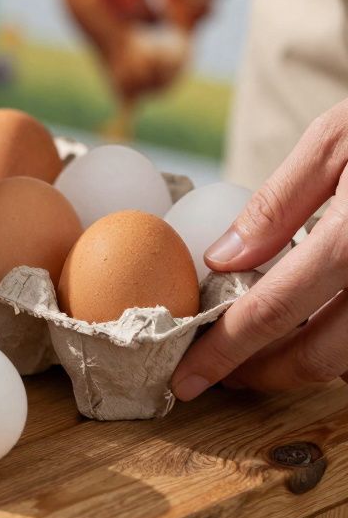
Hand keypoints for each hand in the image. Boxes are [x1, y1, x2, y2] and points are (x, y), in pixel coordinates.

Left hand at [172, 99, 347, 399]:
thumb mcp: (337, 139)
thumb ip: (278, 204)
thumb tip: (222, 260)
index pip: (274, 310)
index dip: (223, 352)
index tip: (186, 378)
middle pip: (318, 356)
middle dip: (261, 373)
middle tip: (222, 372)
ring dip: (305, 365)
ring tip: (262, 354)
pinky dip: (343, 346)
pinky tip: (316, 329)